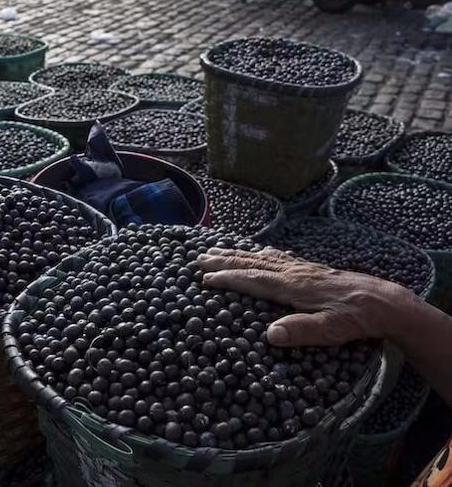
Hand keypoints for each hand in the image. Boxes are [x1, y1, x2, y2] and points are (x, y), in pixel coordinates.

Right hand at [197, 247, 415, 346]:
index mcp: (294, 287)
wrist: (385, 302)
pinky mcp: (311, 269)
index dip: (228, 278)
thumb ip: (302, 331)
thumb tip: (270, 334)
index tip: (205, 278)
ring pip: (262, 257)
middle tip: (199, 258)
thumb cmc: (357, 319)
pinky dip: (262, 252)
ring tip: (217, 249)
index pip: (254, 280)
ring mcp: (302, 268)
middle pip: (252, 263)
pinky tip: (259, 251)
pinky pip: (279, 257)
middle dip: (224, 260)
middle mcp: (294, 272)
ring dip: (238, 254)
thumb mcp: (332, 331)